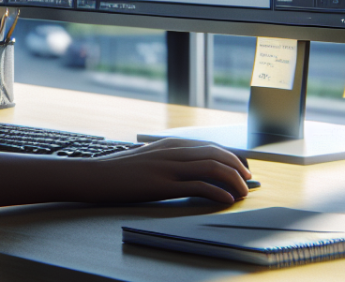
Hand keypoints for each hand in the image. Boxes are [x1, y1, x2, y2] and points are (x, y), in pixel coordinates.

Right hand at [88, 137, 252, 204]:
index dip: (231, 157)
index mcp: (170, 144)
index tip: (242, 169)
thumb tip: (187, 165)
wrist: (96, 175)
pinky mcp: (162, 185)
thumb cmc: (120, 170)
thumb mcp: (147, 157)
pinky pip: (197, 186)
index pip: (210, 146)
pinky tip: (225, 200)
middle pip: (216, 153)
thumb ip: (168, 158)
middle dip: (238, 167)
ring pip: (211, 167)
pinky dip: (217, 192)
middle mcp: (172, 152)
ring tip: (242, 193)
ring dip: (233, 180)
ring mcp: (167, 168)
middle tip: (248, 181)